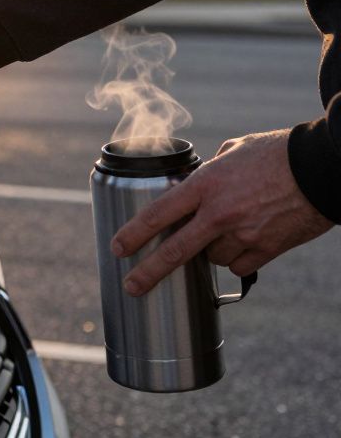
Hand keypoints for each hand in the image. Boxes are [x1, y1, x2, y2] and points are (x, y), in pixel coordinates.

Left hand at [111, 129, 331, 295]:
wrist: (323, 167)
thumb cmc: (277, 153)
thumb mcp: (233, 151)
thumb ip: (209, 170)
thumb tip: (197, 181)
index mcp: (205, 185)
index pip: (158, 213)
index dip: (134, 233)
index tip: (117, 248)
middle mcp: (220, 213)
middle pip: (175, 251)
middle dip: (148, 272)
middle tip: (131, 286)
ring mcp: (244, 234)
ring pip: (211, 258)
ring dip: (210, 250)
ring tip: (227, 228)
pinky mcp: (268, 249)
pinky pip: (239, 265)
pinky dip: (238, 258)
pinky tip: (246, 241)